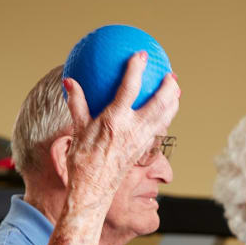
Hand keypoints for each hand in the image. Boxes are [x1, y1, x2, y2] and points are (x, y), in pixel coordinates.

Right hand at [63, 52, 178, 203]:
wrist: (93, 190)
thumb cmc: (82, 160)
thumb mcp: (77, 130)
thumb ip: (77, 103)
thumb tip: (69, 81)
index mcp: (114, 120)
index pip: (129, 88)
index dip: (136, 69)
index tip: (141, 55)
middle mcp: (133, 129)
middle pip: (159, 103)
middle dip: (168, 87)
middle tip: (171, 74)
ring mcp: (141, 141)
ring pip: (165, 117)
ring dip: (173, 102)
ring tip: (176, 91)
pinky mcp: (144, 150)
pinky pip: (160, 129)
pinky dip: (166, 117)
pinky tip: (165, 113)